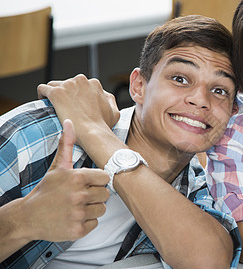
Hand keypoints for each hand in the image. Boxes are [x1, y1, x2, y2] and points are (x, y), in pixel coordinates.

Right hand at [22, 119, 109, 241]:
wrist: (28, 216)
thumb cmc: (46, 190)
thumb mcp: (57, 166)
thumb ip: (67, 144)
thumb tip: (70, 122)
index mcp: (77, 177)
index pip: (106, 178)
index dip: (97, 181)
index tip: (86, 183)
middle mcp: (78, 195)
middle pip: (106, 195)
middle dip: (95, 195)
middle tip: (80, 196)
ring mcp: (78, 213)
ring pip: (102, 209)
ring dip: (92, 209)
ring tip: (77, 206)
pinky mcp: (77, 230)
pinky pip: (95, 224)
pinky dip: (86, 222)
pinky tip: (74, 217)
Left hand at [37, 74, 119, 144]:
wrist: (93, 133)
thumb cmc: (103, 125)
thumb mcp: (114, 111)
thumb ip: (109, 100)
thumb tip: (104, 96)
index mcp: (94, 83)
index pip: (80, 84)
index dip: (76, 94)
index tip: (74, 103)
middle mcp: (81, 81)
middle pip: (67, 83)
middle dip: (65, 93)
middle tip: (65, 107)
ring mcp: (68, 86)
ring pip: (54, 85)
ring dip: (53, 93)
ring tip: (53, 105)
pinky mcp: (56, 93)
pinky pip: (43, 88)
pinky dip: (42, 95)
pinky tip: (44, 103)